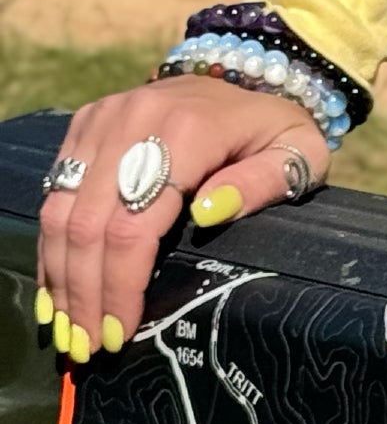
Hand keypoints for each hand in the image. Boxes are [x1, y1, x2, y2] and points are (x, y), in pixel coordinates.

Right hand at [35, 76, 329, 363]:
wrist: (249, 78)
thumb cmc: (276, 131)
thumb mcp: (298, 153)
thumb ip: (262, 183)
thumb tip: (209, 213)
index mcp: (188, 129)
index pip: (135, 224)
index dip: (121, 284)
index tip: (120, 332)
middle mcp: (136, 118)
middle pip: (90, 223)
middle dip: (84, 292)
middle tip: (87, 346)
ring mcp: (105, 117)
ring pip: (62, 209)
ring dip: (60, 275)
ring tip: (68, 328)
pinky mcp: (87, 121)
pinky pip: (56, 190)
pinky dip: (52, 243)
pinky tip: (56, 287)